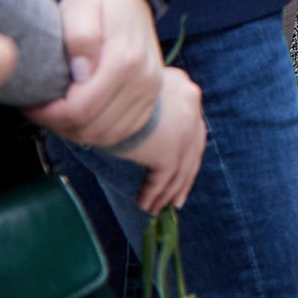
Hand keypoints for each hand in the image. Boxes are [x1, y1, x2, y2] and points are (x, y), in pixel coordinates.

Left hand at [24, 0, 162, 148]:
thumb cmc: (98, 0)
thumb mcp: (80, 7)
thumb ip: (80, 37)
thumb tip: (81, 72)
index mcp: (126, 60)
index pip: (80, 109)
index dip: (48, 114)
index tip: (31, 102)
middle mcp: (144, 80)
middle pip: (92, 126)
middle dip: (58, 124)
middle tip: (39, 107)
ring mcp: (151, 91)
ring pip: (106, 135)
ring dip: (75, 131)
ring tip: (57, 111)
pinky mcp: (151, 98)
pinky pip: (121, 132)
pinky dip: (96, 132)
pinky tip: (79, 116)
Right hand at [122, 68, 205, 214]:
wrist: (102, 90)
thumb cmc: (108, 89)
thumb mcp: (136, 91)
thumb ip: (148, 104)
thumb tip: (145, 126)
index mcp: (184, 88)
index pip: (192, 124)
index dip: (186, 148)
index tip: (179, 165)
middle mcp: (192, 106)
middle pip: (194, 147)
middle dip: (184, 176)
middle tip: (176, 198)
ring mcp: (184, 129)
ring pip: (182, 168)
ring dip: (169, 192)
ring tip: (157, 208)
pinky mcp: (170, 150)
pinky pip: (164, 179)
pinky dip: (155, 194)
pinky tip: (145, 205)